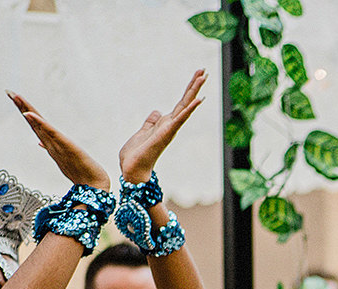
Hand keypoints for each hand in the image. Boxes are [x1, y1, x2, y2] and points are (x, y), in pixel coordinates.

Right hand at [7, 93, 109, 191]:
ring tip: (16, 97)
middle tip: (9, 93)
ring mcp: (56, 145)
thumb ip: (52, 149)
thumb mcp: (65, 158)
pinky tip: (30, 114)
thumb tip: (41, 143)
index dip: (25, 112)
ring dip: (27, 110)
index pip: (36, 126)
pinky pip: (51, 133)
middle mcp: (51, 145)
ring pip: (39, 125)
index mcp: (51, 145)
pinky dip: (40, 123)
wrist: (93, 187)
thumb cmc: (82, 173)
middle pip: (33, 123)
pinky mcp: (66, 146)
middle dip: (21, 107)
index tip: (16, 99)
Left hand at [119, 70, 206, 184]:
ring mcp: (170, 129)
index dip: (188, 90)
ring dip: (194, 92)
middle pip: (185, 101)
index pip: (180, 104)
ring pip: (185, 107)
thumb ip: (150, 122)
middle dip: (194, 86)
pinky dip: (189, 110)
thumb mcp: (142, 132)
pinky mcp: (166, 133)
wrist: (132, 169)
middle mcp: (171, 125)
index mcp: (166, 123)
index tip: (197, 76)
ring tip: (203, 77)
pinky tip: (198, 100)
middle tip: (204, 71)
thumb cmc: (136, 154)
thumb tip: (156, 112)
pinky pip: (180, 119)